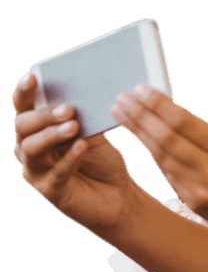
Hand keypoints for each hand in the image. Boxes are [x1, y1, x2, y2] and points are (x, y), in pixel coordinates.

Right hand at [13, 72, 132, 232]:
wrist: (119, 195)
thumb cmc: (103, 160)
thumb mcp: (96, 133)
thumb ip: (87, 116)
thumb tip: (92, 90)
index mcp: (36, 128)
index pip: (23, 106)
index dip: (24, 91)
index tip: (33, 77)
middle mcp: (28, 148)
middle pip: (23, 125)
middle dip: (44, 115)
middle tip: (68, 109)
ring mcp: (35, 170)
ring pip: (33, 148)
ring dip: (52, 135)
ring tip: (74, 126)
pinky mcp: (49, 191)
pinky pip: (56, 172)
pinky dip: (69, 159)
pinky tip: (81, 147)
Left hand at [112, 85, 207, 237]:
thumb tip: (174, 122)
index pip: (184, 123)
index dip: (158, 104)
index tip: (140, 89)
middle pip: (166, 139)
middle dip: (140, 117)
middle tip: (122, 99)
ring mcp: (203, 193)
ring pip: (161, 158)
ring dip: (139, 134)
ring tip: (122, 116)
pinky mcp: (197, 206)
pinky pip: (170, 177)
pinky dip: (155, 156)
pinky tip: (143, 140)